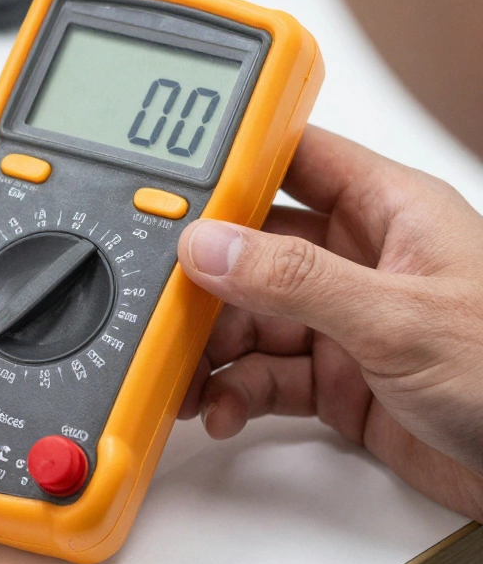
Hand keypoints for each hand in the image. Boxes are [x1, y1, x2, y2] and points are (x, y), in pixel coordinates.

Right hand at [177, 126, 482, 521]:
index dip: (234, 160)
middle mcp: (364, 261)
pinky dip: (234, 392)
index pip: (295, 157)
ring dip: (212, 347)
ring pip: (251, 319)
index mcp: (391, 213)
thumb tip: (211, 246)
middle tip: (164, 300)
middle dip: (205, 277)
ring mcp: (350, 322)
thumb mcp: (400, 321)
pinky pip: (265, 376)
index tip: (171, 179)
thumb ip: (297, 282)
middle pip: (255, 248)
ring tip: (186, 372)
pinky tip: (222, 406)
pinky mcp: (341, 381)